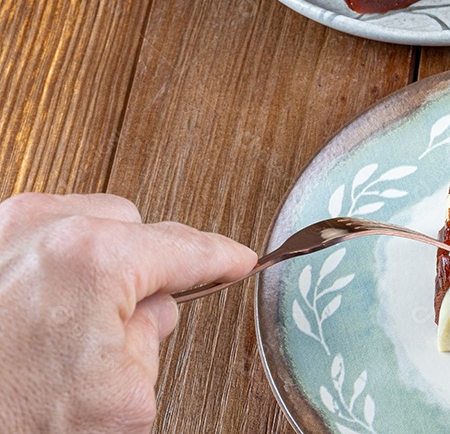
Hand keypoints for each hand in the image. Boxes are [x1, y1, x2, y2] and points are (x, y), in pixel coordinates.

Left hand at [0, 193, 256, 433]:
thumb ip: (154, 338)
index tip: (238, 259)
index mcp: (94, 260)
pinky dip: (54, 264)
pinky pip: (37, 234)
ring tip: (74, 326)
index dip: (222, 257)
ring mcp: (1, 229)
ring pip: (84, 222)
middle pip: (133, 225)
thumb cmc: (11, 419)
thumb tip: (149, 310)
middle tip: (131, 325)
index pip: (185, 248)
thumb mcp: (121, 399)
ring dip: (97, 262)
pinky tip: (42, 314)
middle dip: (144, 267)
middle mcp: (43, 228)